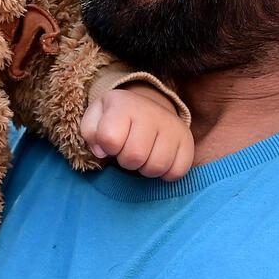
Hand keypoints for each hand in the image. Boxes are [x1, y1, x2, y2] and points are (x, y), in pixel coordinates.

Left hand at [80, 85, 194, 180]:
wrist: (148, 107)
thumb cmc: (116, 119)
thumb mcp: (95, 118)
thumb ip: (90, 133)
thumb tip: (102, 151)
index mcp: (124, 104)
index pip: (110, 139)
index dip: (107, 148)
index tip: (111, 142)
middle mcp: (151, 112)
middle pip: (134, 157)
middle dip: (126, 161)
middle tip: (127, 151)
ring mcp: (172, 126)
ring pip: (156, 166)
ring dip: (145, 169)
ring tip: (143, 156)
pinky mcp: (187, 141)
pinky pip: (177, 172)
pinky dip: (165, 173)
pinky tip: (158, 159)